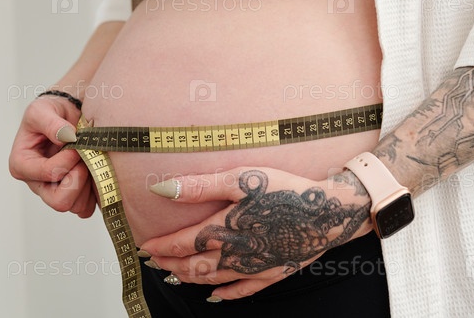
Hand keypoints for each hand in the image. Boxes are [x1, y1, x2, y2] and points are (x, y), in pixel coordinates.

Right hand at [8, 95, 96, 217]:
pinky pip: (86, 208)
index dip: (67, 159)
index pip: (48, 173)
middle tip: (85, 158)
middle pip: (59, 201)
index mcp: (22, 164)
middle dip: (78, 179)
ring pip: (75, 206)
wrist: (68, 114)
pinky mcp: (72, 196)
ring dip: (88, 184)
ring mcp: (54, 192)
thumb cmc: (51, 112)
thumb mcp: (43, 109)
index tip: (76, 143)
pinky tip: (94, 172)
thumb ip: (51, 122)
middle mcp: (36, 183)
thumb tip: (66, 136)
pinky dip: (94, 193)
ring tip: (89, 162)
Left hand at [138, 166, 372, 300]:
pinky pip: (243, 291)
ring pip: (213, 280)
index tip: (145, 247)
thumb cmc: (286, 189)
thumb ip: (200, 186)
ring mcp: (254, 268)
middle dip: (170, 266)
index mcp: (224, 230)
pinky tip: (216, 296)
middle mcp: (235, 254)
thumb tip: (162, 189)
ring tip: (175, 276)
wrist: (328, 213)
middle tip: (154, 263)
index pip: (182, 244)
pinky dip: (225, 295)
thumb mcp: (241, 178)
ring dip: (190, 279)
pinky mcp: (273, 274)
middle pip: (194, 266)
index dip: (161, 247)